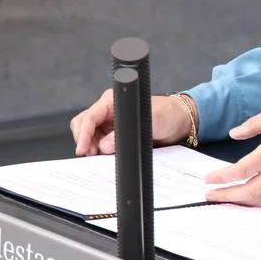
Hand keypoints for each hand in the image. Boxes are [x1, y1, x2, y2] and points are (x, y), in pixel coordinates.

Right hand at [69, 89, 193, 155]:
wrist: (178, 121)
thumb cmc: (167, 114)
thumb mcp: (149, 123)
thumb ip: (125, 135)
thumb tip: (104, 147)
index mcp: (112, 101)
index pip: (89, 117)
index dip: (83, 134)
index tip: (82, 150)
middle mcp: (108, 110)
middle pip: (83, 124)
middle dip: (84, 141)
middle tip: (90, 157)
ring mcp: (109, 122)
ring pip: (89, 135)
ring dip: (90, 147)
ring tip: (99, 158)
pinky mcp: (114, 134)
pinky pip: (98, 142)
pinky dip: (97, 151)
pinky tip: (104, 158)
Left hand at [203, 104, 260, 205]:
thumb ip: (255, 124)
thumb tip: (234, 133)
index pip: (243, 169)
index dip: (223, 177)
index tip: (209, 179)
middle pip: (249, 191)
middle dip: (227, 196)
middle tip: (210, 196)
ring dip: (242, 202)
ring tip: (226, 199)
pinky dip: (260, 202)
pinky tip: (250, 198)